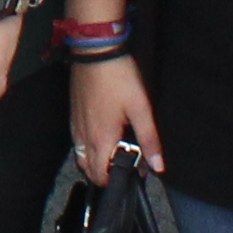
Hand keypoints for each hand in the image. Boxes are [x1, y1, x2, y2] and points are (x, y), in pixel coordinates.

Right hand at [67, 47, 158, 182]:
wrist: (95, 51)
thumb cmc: (119, 79)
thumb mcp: (141, 108)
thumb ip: (149, 139)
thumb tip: (158, 166)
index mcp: (101, 139)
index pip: (101, 175)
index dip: (115, 181)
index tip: (133, 173)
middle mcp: (84, 137)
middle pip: (88, 170)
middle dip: (105, 174)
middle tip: (125, 165)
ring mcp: (76, 126)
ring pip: (81, 156)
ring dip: (95, 162)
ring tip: (114, 153)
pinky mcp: (73, 115)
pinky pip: (77, 142)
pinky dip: (88, 148)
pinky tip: (102, 137)